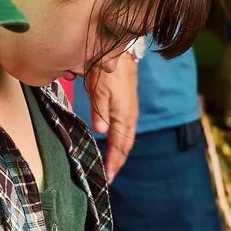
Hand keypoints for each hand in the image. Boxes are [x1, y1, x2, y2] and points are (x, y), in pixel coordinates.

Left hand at [88, 51, 140, 179]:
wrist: (121, 53)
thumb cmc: (108, 72)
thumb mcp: (100, 91)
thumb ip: (100, 112)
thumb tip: (101, 132)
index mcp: (123, 116)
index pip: (120, 146)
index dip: (114, 162)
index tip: (108, 177)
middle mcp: (129, 117)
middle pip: (125, 146)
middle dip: (118, 162)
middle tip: (110, 177)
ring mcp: (130, 112)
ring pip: (126, 139)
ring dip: (120, 154)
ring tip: (112, 166)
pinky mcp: (128, 107)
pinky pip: (126, 130)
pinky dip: (120, 142)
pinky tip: (114, 145)